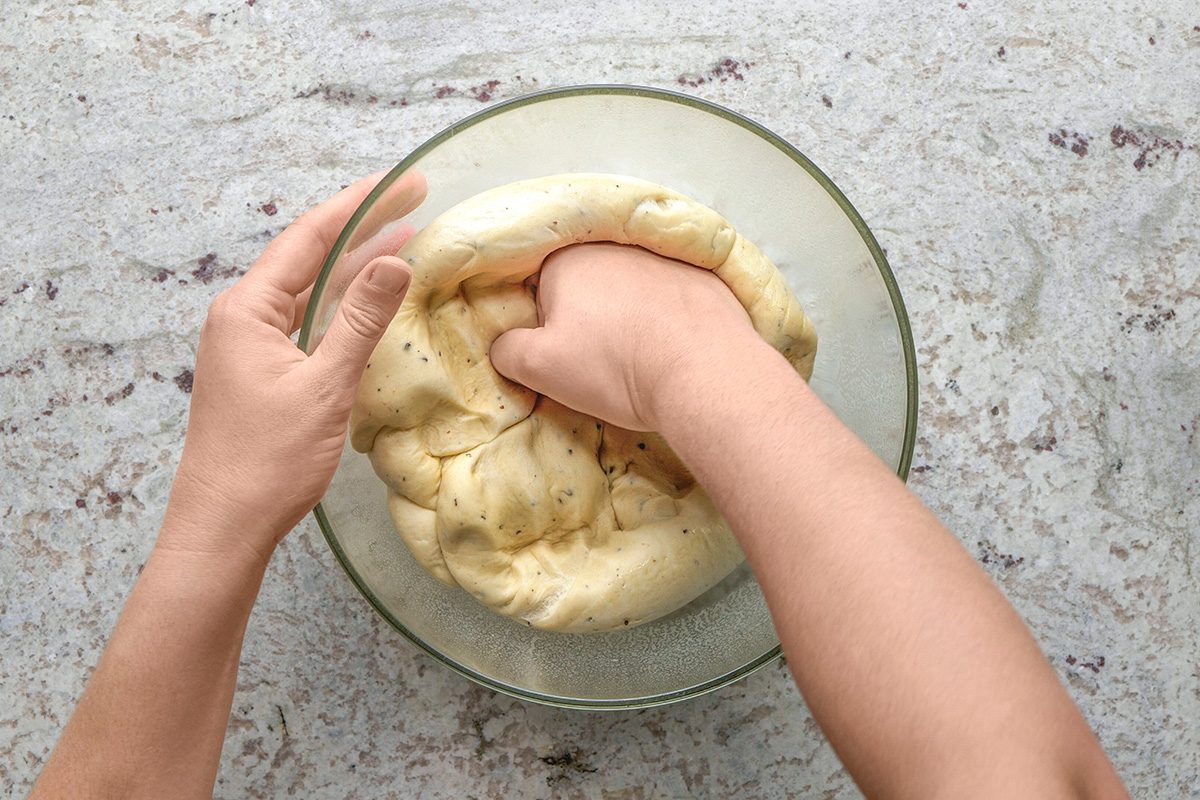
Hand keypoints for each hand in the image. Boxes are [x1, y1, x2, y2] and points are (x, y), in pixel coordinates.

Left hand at [161, 170, 426, 562]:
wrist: (224, 525)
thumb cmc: (268, 462)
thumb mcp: (324, 387)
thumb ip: (360, 321)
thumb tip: (394, 261)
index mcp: (247, 309)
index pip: (310, 238)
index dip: (360, 205)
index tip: (403, 182)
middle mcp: (242, 316)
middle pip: (309, 255)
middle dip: (362, 226)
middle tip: (414, 199)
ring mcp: (249, 343)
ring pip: (310, 288)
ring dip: (355, 265)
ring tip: (404, 237)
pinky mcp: (261, 368)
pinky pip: (306, 319)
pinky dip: (342, 304)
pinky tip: (370, 297)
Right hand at [489, 242, 759, 430]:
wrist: (706, 371)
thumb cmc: (614, 366)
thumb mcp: (540, 368)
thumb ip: (507, 351)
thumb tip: (505, 345)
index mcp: (568, 259)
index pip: (539, 287)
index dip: (547, 324)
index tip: (564, 352)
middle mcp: (615, 246)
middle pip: (587, 284)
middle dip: (588, 315)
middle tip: (602, 358)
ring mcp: (665, 256)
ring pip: (631, 287)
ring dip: (630, 312)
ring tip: (642, 353)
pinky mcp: (705, 274)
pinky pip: (672, 293)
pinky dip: (669, 313)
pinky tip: (675, 345)